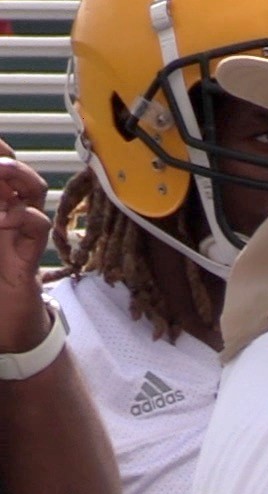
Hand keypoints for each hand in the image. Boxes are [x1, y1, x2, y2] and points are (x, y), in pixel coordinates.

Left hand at [0, 141, 51, 352]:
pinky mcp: (27, 259)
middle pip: (15, 174)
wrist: (2, 333)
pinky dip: (24, 219)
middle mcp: (6, 218)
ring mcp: (19, 236)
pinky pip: (37, 228)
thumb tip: (0, 212)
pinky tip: (5, 220)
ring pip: (34, 193)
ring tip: (1, 175)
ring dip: (18, 180)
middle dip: (4, 160)